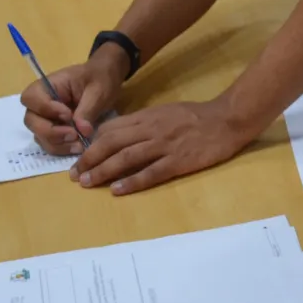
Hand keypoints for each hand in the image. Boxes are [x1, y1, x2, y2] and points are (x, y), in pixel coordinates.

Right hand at [21, 46, 128, 152]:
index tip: (68, 115)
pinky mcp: (54, 131)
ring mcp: (46, 119)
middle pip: (31, 121)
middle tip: (74, 134)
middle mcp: (40, 103)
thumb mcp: (98, 91)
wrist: (105, 82)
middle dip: (51, 132)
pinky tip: (79, 147)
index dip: (46, 109)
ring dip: (58, 144)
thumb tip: (81, 131)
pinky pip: (51, 144)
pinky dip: (63, 148)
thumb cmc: (99, 80)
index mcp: (47, 85)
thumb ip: (87, 110)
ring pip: (40, 136)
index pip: (31, 98)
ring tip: (80, 144)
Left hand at [69, 99, 257, 194]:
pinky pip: (151, 172)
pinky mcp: (179, 161)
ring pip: (126, 157)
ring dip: (103, 170)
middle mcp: (151, 129)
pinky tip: (117, 190)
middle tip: (74, 174)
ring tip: (87, 182)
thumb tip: (120, 136)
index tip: (79, 156)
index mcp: (147, 117)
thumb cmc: (197, 116)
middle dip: (90, 158)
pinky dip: (132, 181)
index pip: (111, 128)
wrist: (227, 119)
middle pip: (112, 143)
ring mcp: (165, 145)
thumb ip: (144, 123)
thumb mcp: (165, 112)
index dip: (92, 143)